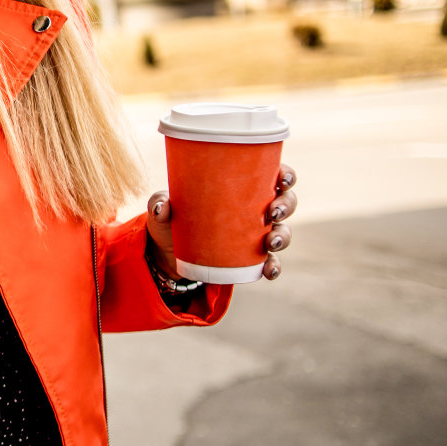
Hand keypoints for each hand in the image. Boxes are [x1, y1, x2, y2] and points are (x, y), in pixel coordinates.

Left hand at [145, 163, 297, 281]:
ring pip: (282, 232)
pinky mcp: (250, 259)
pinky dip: (273, 267)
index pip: (273, 175)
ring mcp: (255, 234)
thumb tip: (162, 207)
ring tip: (269, 242)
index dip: (286, 175)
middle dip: (286, 205)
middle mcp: (254, 208)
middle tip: (273, 211)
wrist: (168, 253)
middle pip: (285, 202)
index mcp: (241, 187)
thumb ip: (160, 204)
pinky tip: (269, 270)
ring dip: (282, 236)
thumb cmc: (172, 218)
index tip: (282, 179)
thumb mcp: (164, 209)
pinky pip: (270, 263)